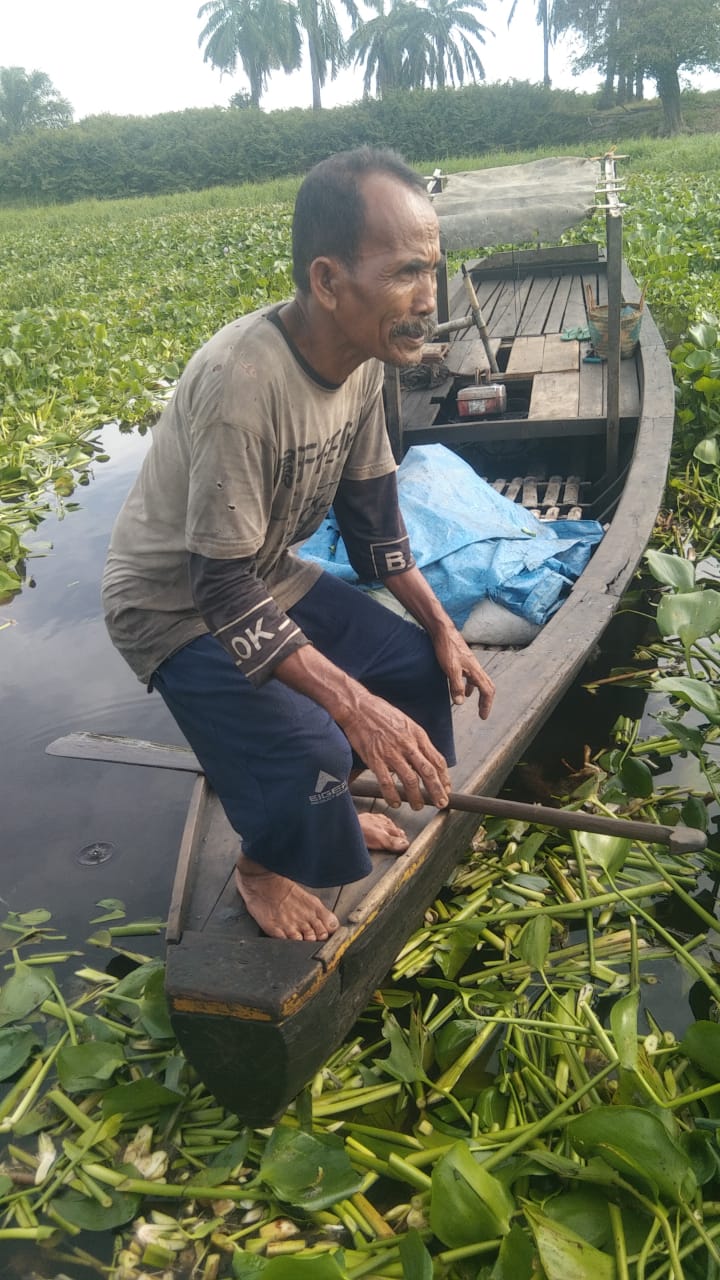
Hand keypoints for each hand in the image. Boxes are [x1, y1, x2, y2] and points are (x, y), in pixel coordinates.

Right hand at [340, 691, 451, 811]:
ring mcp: (391, 753)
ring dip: (416, 797)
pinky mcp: (375, 759)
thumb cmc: (380, 712)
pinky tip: (395, 802)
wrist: (358, 707)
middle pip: (428, 772)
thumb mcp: (406, 722)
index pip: (437, 760)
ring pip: (410, 780)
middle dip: (437, 791)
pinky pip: (386, 782)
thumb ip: (416, 740)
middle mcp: (407, 745)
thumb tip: (425, 757)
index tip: (446, 788)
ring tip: (418, 806)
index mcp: (417, 735)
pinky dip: (392, 795)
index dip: (444, 777)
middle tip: (441, 803)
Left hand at [432, 623, 494, 718]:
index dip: (486, 705)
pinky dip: (469, 684)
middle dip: (485, 701)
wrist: (442, 631)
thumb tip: (460, 703)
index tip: (483, 717)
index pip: (487, 691)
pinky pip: (470, 675)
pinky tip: (460, 687)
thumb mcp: (450, 670)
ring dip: (478, 693)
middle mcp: (476, 668)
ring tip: (472, 702)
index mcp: (476, 671)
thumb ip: (456, 686)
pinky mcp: (463, 660)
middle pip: (487, 686)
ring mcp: (470, 663)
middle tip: (482, 713)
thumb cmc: (447, 648)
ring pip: (478, 681)